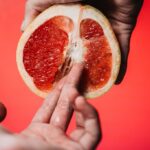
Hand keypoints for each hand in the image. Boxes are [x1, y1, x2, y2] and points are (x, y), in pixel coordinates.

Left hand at [0, 63, 100, 149]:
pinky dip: (89, 114)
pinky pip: (92, 131)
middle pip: (66, 105)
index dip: (57, 91)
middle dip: (72, 85)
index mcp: (36, 134)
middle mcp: (54, 138)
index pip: (50, 106)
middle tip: (77, 68)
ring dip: (79, 99)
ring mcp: (68, 146)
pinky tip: (81, 101)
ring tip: (74, 88)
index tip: (63, 77)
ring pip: (80, 117)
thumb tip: (1, 106)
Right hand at [21, 0, 142, 83]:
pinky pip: (122, 52)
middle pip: (85, 56)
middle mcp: (88, 31)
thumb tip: (23, 29)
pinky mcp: (123, 30)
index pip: (67, 48)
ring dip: (100, 74)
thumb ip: (35, 11)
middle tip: (78, 87)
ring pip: (103, 57)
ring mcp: (106, 31)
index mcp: (72, 25)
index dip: (63, 64)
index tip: (60, 78)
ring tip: (95, 89)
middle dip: (82, 72)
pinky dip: (120, 67)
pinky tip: (115, 80)